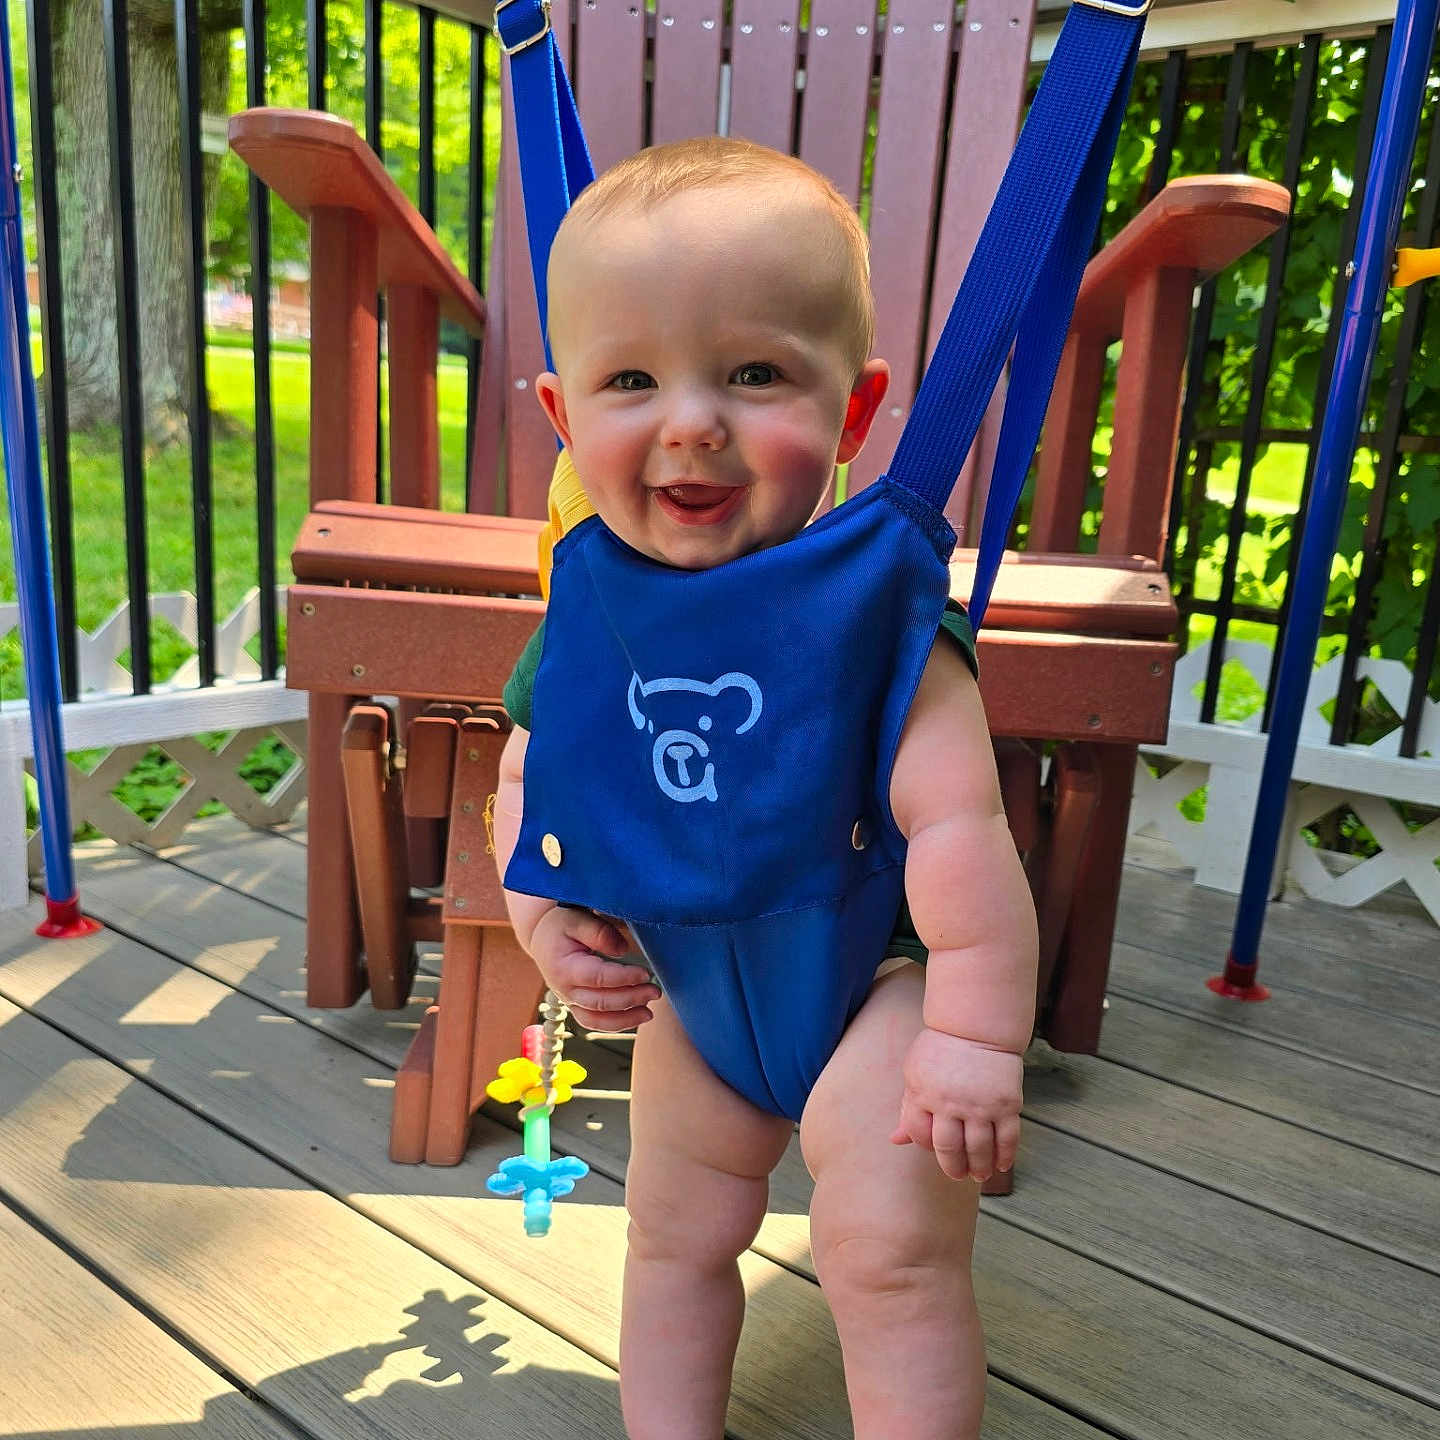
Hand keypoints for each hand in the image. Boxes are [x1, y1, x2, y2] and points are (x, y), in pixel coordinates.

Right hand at [527, 906, 659, 1031]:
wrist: (542, 938)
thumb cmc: (561, 926)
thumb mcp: (577, 919)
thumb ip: (599, 932)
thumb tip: (623, 950)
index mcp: (564, 967)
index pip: (597, 977)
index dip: (623, 978)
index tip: (645, 974)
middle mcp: (564, 989)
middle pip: (599, 1002)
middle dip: (630, 999)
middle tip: (655, 991)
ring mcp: (569, 1001)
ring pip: (596, 1020)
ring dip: (625, 1020)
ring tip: (649, 1013)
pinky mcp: (575, 1006)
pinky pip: (594, 1022)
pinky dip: (615, 1024)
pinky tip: (635, 1018)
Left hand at [889, 1027, 1022, 1181]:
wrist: (977, 1026)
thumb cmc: (941, 1048)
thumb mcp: (915, 1072)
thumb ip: (908, 1108)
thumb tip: (896, 1140)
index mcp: (922, 1094)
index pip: (918, 1133)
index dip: (924, 1145)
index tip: (933, 1149)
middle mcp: (950, 1103)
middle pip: (948, 1148)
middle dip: (953, 1167)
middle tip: (958, 1174)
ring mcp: (980, 1105)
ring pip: (979, 1149)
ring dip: (980, 1167)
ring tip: (980, 1174)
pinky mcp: (1006, 1104)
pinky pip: (1007, 1139)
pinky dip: (1005, 1156)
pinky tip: (1002, 1164)